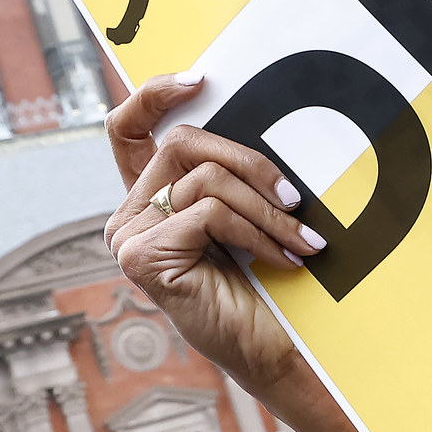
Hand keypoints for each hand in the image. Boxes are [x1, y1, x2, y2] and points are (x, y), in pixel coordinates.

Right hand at [104, 76, 322, 401]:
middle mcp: (129, 216)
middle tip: (294, 198)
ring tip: (302, 240)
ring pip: (205, 179)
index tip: (200, 79)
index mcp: (151, 200)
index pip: (129, 129)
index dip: (154, 95)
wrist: (272, 352)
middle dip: (250, 162)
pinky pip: (209, 212)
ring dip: (267, 209)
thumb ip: (232, 176)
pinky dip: (257, 232)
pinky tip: (284, 259)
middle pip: (182, 142)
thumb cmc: (265, 287)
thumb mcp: (247, 216)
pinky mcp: (141, 257)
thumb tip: (260, 122)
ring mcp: (129, 237)